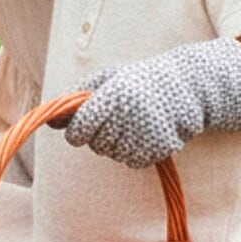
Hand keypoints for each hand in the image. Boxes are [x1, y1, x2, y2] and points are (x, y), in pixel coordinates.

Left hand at [54, 38, 240, 168]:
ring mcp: (148, 132)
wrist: (190, 84)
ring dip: (117, 145)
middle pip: (96, 144)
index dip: (76, 131)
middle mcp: (130, 114)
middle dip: (98, 137)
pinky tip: (144, 135)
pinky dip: (135, 153)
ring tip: (131, 125)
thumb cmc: (139, 80)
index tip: (80, 129)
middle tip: (114, 122)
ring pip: (114, 155)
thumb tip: (50, 121)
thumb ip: (77, 98)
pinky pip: (134, 162)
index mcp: (113, 95)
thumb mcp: (107, 79)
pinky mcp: (163, 147)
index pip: (80, 128)